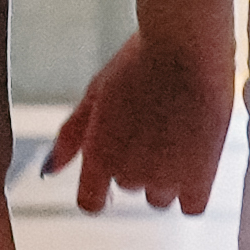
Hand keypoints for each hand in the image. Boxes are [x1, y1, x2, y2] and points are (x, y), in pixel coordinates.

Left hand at [40, 28, 231, 215]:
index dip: (101, 188)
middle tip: (153, 124)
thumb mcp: (96, 93)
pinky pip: (192, 205)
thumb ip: (72, 136)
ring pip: (161, 196)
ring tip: (178, 134)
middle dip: (137, 163)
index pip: (91, 202)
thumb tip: (49, 170)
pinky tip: (196, 160)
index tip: (114, 170)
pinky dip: (192, 189)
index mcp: (97, 155)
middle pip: (129, 186)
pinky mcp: (200, 176)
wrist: (186, 44)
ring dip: (167, 175)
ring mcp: (164, 177)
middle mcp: (127, 173)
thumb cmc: (140, 61)